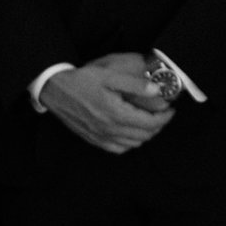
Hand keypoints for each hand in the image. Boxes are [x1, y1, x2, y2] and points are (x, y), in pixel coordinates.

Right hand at [42, 53, 173, 153]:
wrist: (55, 90)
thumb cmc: (82, 80)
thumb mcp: (109, 76)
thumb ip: (135, 84)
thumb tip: (156, 90)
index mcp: (116, 114)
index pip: (150, 124)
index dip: (165, 118)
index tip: (171, 109)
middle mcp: (110, 130)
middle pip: (145, 136)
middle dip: (158, 126)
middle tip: (163, 114)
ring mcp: (101, 137)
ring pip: (133, 144)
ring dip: (145, 135)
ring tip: (150, 121)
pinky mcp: (93, 140)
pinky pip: (118, 149)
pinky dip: (130, 143)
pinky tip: (131, 131)